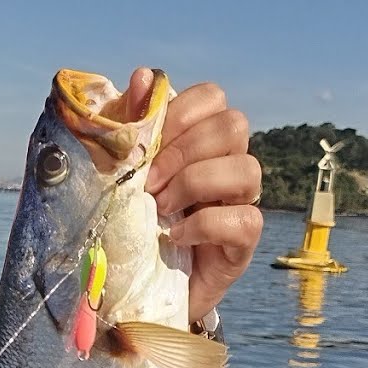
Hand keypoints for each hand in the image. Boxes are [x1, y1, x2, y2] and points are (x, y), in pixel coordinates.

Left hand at [129, 69, 262, 322]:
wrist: (134, 290)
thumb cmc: (128, 224)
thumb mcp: (120, 174)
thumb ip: (129, 127)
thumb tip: (141, 77)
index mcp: (199, 141)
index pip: (213, 97)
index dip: (181, 112)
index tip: (145, 143)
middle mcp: (226, 165)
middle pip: (234, 126)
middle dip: (184, 150)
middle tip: (149, 182)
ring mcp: (240, 203)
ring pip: (247, 168)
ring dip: (195, 184)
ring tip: (161, 208)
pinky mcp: (243, 242)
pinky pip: (244, 218)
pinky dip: (204, 224)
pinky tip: (175, 234)